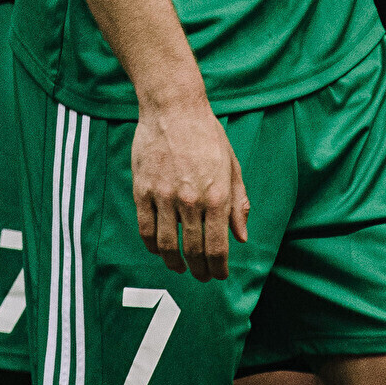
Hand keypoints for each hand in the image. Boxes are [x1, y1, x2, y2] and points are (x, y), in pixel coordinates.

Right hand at [130, 96, 246, 278]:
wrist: (174, 107)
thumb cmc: (207, 135)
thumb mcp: (232, 166)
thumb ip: (238, 203)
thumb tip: (242, 237)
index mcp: (217, 195)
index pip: (218, 247)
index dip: (219, 268)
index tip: (219, 276)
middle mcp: (191, 199)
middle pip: (193, 250)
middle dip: (199, 270)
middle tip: (201, 276)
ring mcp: (164, 196)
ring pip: (166, 245)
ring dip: (174, 263)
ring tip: (180, 267)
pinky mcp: (143, 190)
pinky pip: (146, 228)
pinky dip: (152, 246)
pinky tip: (159, 249)